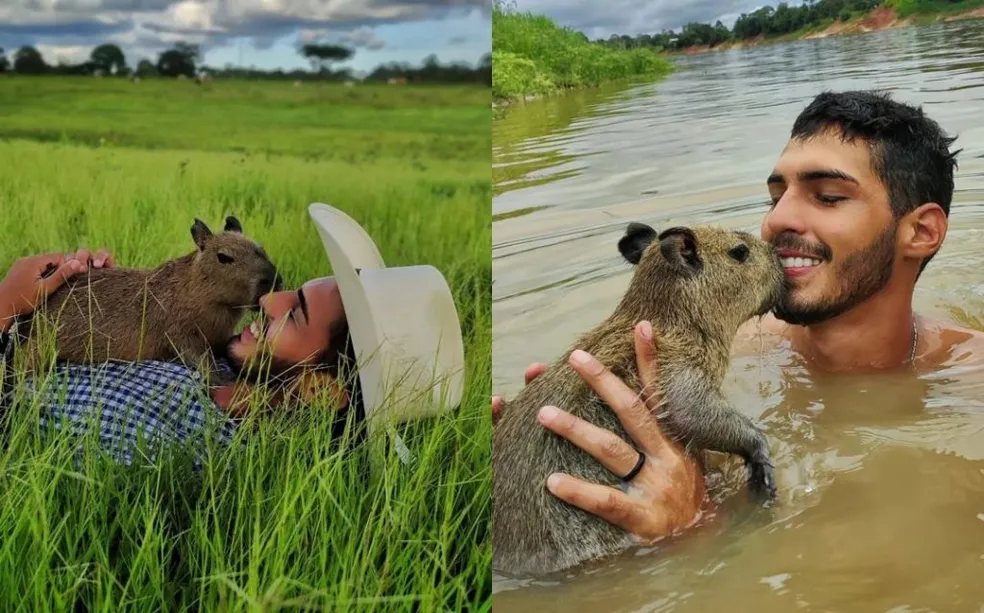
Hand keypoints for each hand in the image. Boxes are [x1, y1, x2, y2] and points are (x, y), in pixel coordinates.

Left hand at [0, 248, 114, 326]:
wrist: (1, 306)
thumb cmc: (23, 300)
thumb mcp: (45, 289)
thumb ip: (62, 275)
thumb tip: (78, 263)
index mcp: (34, 261)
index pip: (58, 256)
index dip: (65, 267)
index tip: (64, 281)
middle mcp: (27, 259)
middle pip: (51, 258)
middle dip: (57, 270)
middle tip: (55, 285)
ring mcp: (21, 263)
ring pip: (44, 263)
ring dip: (49, 273)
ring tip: (46, 286)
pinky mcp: (19, 269)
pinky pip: (35, 267)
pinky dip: (41, 274)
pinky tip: (38, 285)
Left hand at [494, 321, 707, 542]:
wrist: (703, 547)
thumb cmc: (681, 500)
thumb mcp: (678, 463)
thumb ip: (655, 437)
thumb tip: (623, 403)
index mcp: (673, 443)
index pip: (658, 394)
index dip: (651, 360)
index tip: (640, 326)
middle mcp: (665, 459)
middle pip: (631, 411)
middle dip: (602, 381)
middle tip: (573, 357)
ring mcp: (654, 487)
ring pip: (611, 450)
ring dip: (575, 428)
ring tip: (542, 412)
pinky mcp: (642, 519)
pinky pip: (605, 501)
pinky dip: (578, 490)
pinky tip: (552, 481)